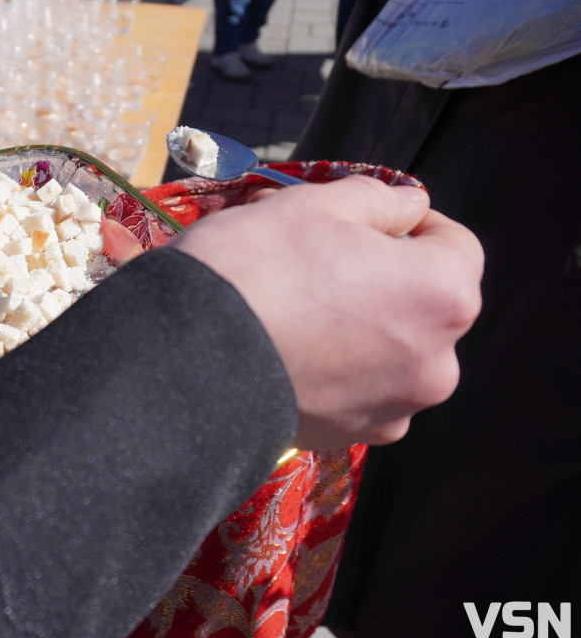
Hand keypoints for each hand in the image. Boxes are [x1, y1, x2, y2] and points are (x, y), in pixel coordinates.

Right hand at [171, 176, 482, 449]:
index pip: (454, 244)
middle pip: (420, 302)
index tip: (364, 218)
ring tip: (290, 307)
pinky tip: (282, 349)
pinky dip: (331, 368)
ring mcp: (393, 408)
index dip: (409, 222)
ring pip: (387, 349)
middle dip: (379, 276)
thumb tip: (410, 206)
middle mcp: (437, 362)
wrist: (184, 361)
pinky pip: (354, 389)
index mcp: (442, 294)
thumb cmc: (254, 269)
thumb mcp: (314, 205)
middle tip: (314, 258)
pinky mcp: (348, 438)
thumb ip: (378, 200)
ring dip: (356, 324)